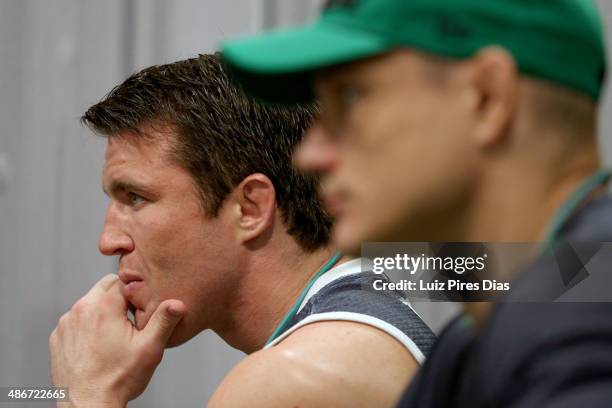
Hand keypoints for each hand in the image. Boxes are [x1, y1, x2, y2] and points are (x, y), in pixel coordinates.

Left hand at [49, 274, 185, 406]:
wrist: (88, 406)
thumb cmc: (118, 380)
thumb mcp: (149, 349)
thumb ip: (164, 321)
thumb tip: (178, 303)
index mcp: (104, 306)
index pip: (123, 280)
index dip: (136, 292)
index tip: (142, 308)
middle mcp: (81, 309)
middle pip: (105, 287)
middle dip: (119, 298)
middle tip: (131, 321)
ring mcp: (66, 323)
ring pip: (90, 303)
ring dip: (102, 311)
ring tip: (115, 335)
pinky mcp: (58, 336)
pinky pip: (76, 319)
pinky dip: (87, 326)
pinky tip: (98, 345)